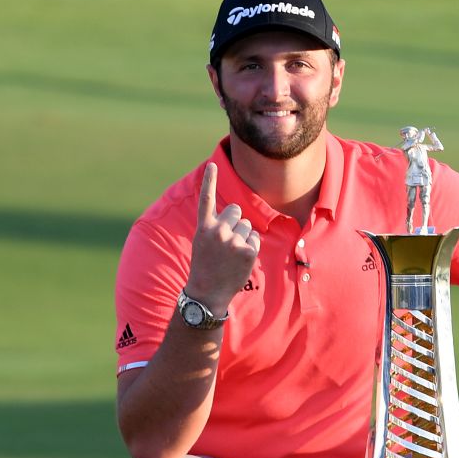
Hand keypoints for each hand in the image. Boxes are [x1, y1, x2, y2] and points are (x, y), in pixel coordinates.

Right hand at [185, 162, 259, 312]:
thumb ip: (215, 226)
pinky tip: (239, 261)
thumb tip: (237, 215)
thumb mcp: (203, 242)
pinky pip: (254, 239)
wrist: (207, 293)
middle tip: (226, 242)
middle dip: (236, 222)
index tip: (213, 164)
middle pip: (236, 210)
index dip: (210, 180)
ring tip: (231, 255)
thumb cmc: (206, 267)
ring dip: (243, 237)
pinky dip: (250, 248)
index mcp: (204, 227)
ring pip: (247, 225)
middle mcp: (217, 230)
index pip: (207, 198)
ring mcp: (233, 240)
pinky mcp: (247, 250)